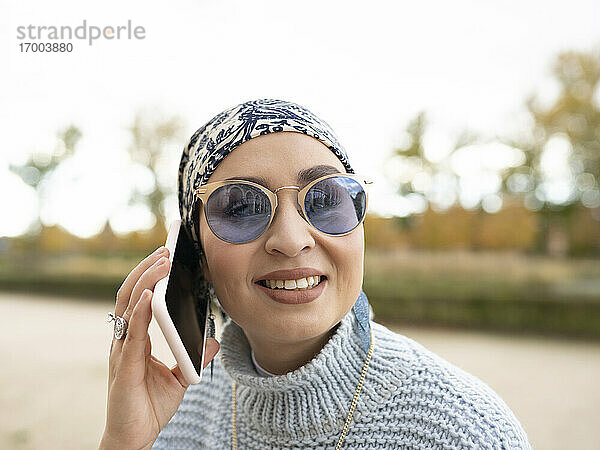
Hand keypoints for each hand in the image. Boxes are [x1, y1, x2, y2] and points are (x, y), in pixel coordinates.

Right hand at [100, 247, 219, 449]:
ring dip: (144, 282)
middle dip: (146, 270)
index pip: (138, 300)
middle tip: (165, 250)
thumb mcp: (180, 377)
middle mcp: (125, 341)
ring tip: (161, 262)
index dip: (148, 277)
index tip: (165, 257)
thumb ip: (193, 357)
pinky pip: (131, 334)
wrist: (135, 438)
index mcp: (135, 340)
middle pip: (130, 294)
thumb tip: (213, 340)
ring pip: (127, 307)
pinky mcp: (124, 368)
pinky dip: (138, 312)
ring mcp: (122, 352)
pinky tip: (147, 297)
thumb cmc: (150, 407)